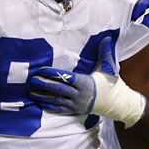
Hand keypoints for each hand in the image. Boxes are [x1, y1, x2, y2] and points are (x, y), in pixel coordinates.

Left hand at [27, 37, 145, 126]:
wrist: (118, 104)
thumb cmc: (112, 85)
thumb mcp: (109, 68)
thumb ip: (105, 53)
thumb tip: (106, 38)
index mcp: (86, 83)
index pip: (66, 77)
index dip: (52, 74)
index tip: (41, 70)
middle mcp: (79, 95)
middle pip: (58, 90)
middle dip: (44, 85)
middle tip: (32, 80)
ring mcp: (77, 104)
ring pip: (56, 101)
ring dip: (43, 97)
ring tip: (31, 93)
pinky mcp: (76, 110)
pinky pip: (60, 110)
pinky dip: (49, 107)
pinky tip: (40, 104)